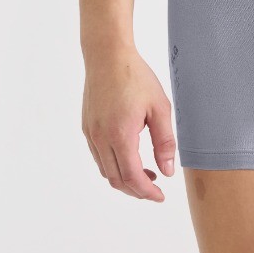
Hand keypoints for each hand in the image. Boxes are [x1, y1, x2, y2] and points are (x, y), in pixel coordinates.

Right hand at [81, 47, 177, 199]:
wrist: (107, 56)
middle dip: (136, 190)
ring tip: (146, 174)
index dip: (147, 192)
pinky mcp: (87, 128)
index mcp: (120, 134)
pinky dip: (113, 166)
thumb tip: (167, 171)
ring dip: (124, 180)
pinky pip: (99, 157)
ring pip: (105, 171)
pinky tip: (129, 157)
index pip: (132, 177)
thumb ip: (165, 142)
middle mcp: (101, 138)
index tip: (160, 196)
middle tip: (154, 190)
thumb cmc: (135, 77)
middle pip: (116, 180)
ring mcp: (91, 134)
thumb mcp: (159, 107)